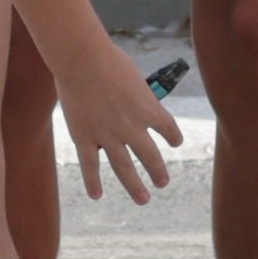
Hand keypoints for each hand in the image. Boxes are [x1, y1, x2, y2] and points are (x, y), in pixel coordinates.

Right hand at [52, 43, 186, 204]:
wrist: (82, 59)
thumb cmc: (108, 59)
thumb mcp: (132, 75)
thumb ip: (134, 93)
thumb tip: (132, 99)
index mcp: (149, 109)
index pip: (168, 128)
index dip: (173, 136)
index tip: (175, 143)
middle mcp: (132, 127)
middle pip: (150, 156)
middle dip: (158, 171)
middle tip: (163, 183)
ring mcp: (108, 135)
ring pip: (124, 168)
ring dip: (135, 186)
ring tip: (143, 199)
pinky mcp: (84, 137)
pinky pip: (90, 166)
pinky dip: (93, 182)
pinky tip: (97, 195)